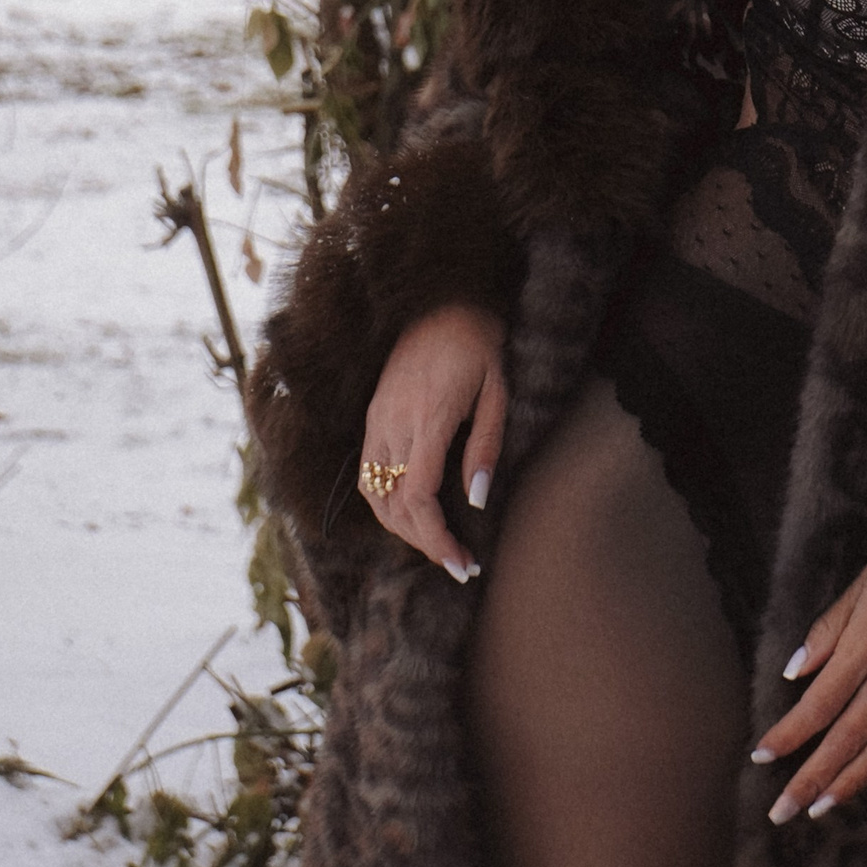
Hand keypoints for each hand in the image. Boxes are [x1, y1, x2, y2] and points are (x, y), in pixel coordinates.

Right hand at [358, 302, 506, 582]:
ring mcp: (377, 419)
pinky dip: (386, 504)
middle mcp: (393, 422)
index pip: (418, 498)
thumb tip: (477, 500)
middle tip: (458, 565)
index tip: (462, 563)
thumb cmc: (480, 344)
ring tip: (437, 545)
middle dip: (423, 544)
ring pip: (374, 494)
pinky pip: (369, 473)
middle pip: (393, 505)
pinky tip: (413, 513)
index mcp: (428, 418)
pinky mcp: (372, 415)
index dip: (436, 540)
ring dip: (402, 529)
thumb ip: (486, 446)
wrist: (443, 301)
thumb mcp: (498, 391)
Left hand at [751, 471, 866, 821]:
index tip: (761, 758)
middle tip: (782, 812)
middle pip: (845, 738)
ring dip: (852, 783)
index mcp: (865, 644)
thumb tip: (795, 670)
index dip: (787, 736)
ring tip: (825, 809)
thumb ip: (829, 629)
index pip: (817, 704)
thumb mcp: (866, 580)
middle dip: (809, 779)